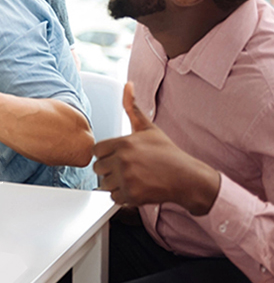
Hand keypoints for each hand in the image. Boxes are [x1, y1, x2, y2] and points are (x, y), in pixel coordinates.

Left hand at [93, 82, 219, 214]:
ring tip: (132, 179)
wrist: (187, 178)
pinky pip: (114, 197)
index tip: (118, 157)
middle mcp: (123, 159)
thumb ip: (132, 107)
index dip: (106, 155)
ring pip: (104, 184)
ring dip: (115, 184)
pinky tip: (136, 189)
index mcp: (124, 142)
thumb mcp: (148, 128)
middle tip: (126, 169)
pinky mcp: (132, 194)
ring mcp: (127, 178)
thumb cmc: (167, 153)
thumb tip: (127, 85)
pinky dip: (122, 196)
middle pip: (98, 168)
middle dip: (109, 170)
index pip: (96, 151)